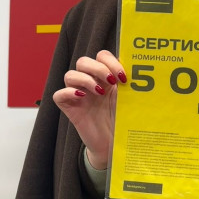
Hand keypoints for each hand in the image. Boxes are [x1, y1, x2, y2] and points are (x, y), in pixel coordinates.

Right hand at [53, 50, 126, 169]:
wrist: (114, 142)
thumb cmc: (121, 118)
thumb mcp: (128, 97)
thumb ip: (130, 82)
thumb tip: (139, 68)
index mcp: (104, 76)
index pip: (101, 56)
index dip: (110, 61)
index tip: (123, 76)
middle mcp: (89, 82)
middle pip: (83, 61)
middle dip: (98, 68)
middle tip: (111, 81)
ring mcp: (78, 94)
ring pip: (70, 74)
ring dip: (85, 79)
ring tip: (100, 92)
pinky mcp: (69, 107)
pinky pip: (59, 94)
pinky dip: (69, 92)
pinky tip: (82, 97)